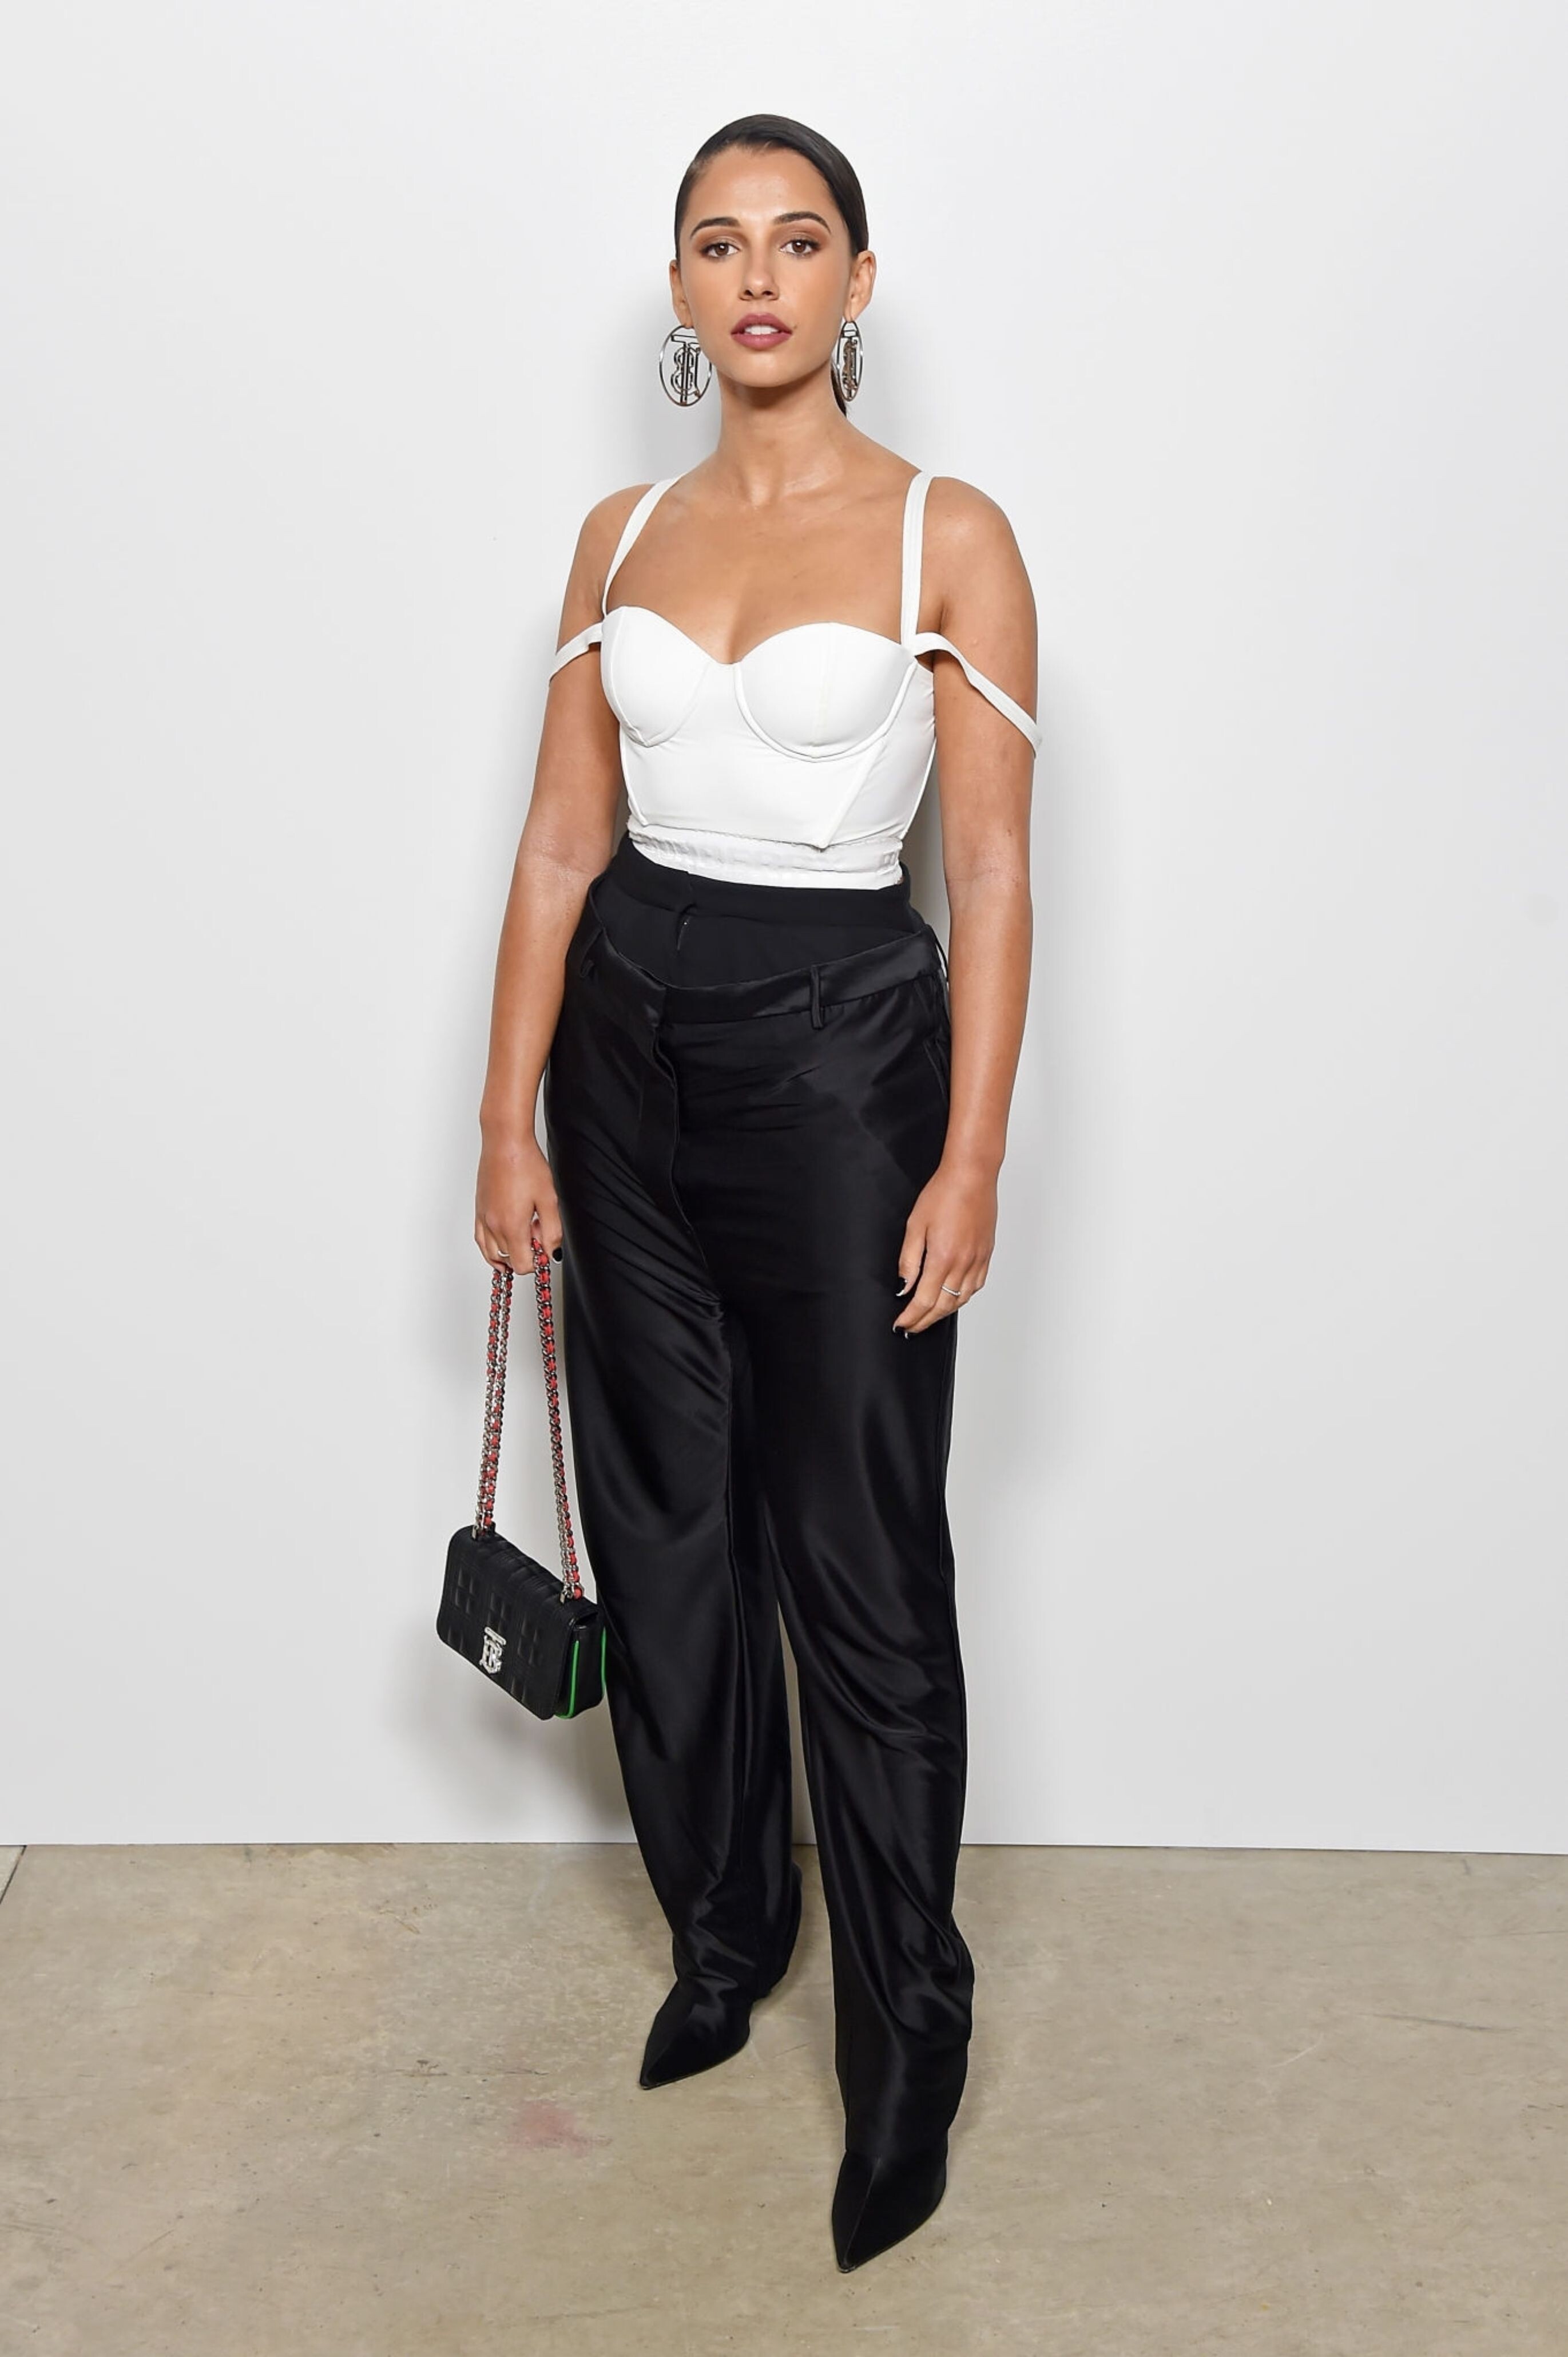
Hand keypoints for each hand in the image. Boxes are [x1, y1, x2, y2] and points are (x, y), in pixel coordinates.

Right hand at [475, 1132, 560, 1270]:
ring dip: (509, 1252)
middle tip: (537, 1230)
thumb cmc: (526, 1165)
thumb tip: (552, 1253)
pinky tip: (502, 1244)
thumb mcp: (549, 1200)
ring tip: (523, 1236)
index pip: (522, 1265)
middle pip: (510, 1259)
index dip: (537, 1262)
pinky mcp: (478, 1210)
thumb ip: (552, 1231)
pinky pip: (481, 1240)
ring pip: (493, 1254)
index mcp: (512, 1226)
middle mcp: (493, 1226)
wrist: (506, 1144)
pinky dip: (491, 1249)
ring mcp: (483, 1219)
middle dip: (526, 1251)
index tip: (545, 1247)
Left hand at [893, 1156, 995, 1332]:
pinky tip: (953, 1297)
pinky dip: (962, 1297)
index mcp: (943, 1258)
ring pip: (961, 1299)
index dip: (911, 1317)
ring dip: (943, 1312)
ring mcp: (978, 1260)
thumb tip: (903, 1286)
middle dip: (925, 1321)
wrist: (971, 1176)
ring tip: (928, 1316)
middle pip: (943, 1306)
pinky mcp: (986, 1254)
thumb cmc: (943, 1194)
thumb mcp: (915, 1225)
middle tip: (911, 1327)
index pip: (924, 1300)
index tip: (901, 1324)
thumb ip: (909, 1259)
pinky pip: (975, 1286)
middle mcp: (963, 1264)